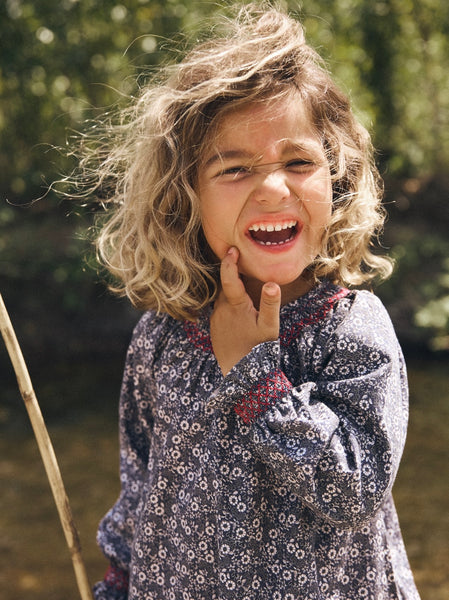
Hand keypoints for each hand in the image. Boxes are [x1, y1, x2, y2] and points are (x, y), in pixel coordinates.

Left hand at [210, 247, 280, 375]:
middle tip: (246, 266)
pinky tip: (241, 312)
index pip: (229, 278)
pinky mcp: (215, 328)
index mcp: (235, 306)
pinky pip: (221, 310)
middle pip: (226, 286)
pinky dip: (230, 306)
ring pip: (223, 299)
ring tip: (247, 290)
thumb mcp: (270, 327)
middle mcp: (221, 310)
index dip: (229, 262)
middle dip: (234, 276)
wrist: (241, 376)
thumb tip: (272, 283)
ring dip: (233, 293)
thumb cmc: (258, 351)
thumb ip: (270, 304)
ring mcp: (216, 319)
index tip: (232, 249)